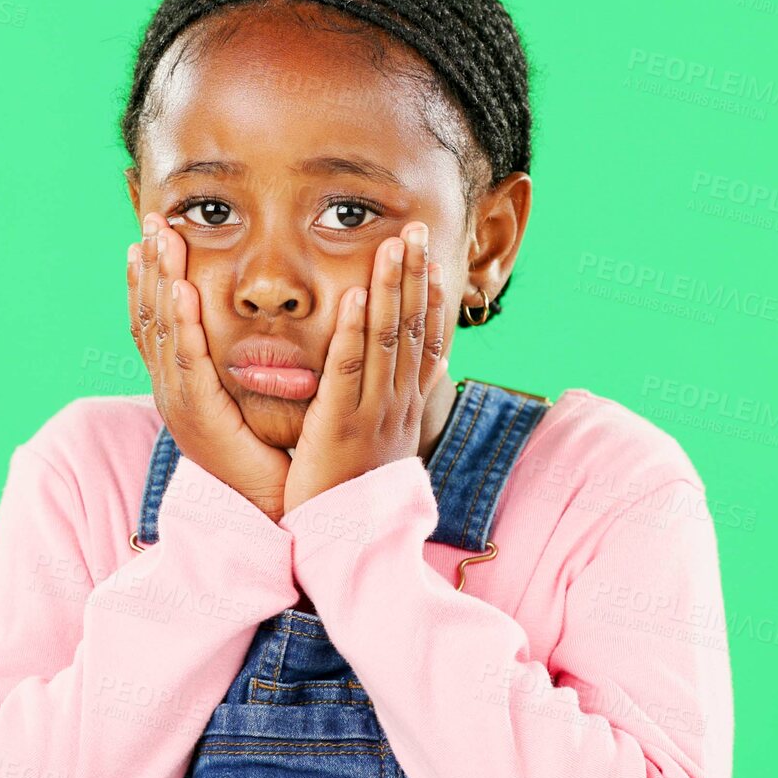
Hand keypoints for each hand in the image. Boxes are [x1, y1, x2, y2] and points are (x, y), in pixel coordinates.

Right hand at [127, 211, 291, 522]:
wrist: (266, 508)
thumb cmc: (264, 452)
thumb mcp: (243, 397)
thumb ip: (236, 361)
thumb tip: (246, 322)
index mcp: (179, 385)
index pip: (154, 322)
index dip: (148, 280)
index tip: (148, 240)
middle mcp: (170, 390)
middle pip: (149, 318)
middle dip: (149, 268)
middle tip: (150, 223)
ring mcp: (179, 403)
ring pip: (162, 333)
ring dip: (161, 284)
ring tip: (161, 243)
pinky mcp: (200, 415)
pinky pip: (188, 362)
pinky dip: (184, 324)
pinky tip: (184, 292)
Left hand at [283, 221, 450, 514]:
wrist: (351, 547)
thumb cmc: (356, 499)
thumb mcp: (383, 450)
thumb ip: (390, 414)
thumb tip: (407, 388)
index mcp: (406, 409)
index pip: (427, 344)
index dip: (432, 301)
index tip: (436, 263)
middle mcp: (397, 405)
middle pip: (411, 329)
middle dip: (414, 277)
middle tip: (416, 230)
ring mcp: (373, 413)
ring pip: (386, 339)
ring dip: (389, 288)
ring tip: (393, 245)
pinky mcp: (341, 424)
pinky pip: (348, 370)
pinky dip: (351, 332)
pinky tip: (352, 297)